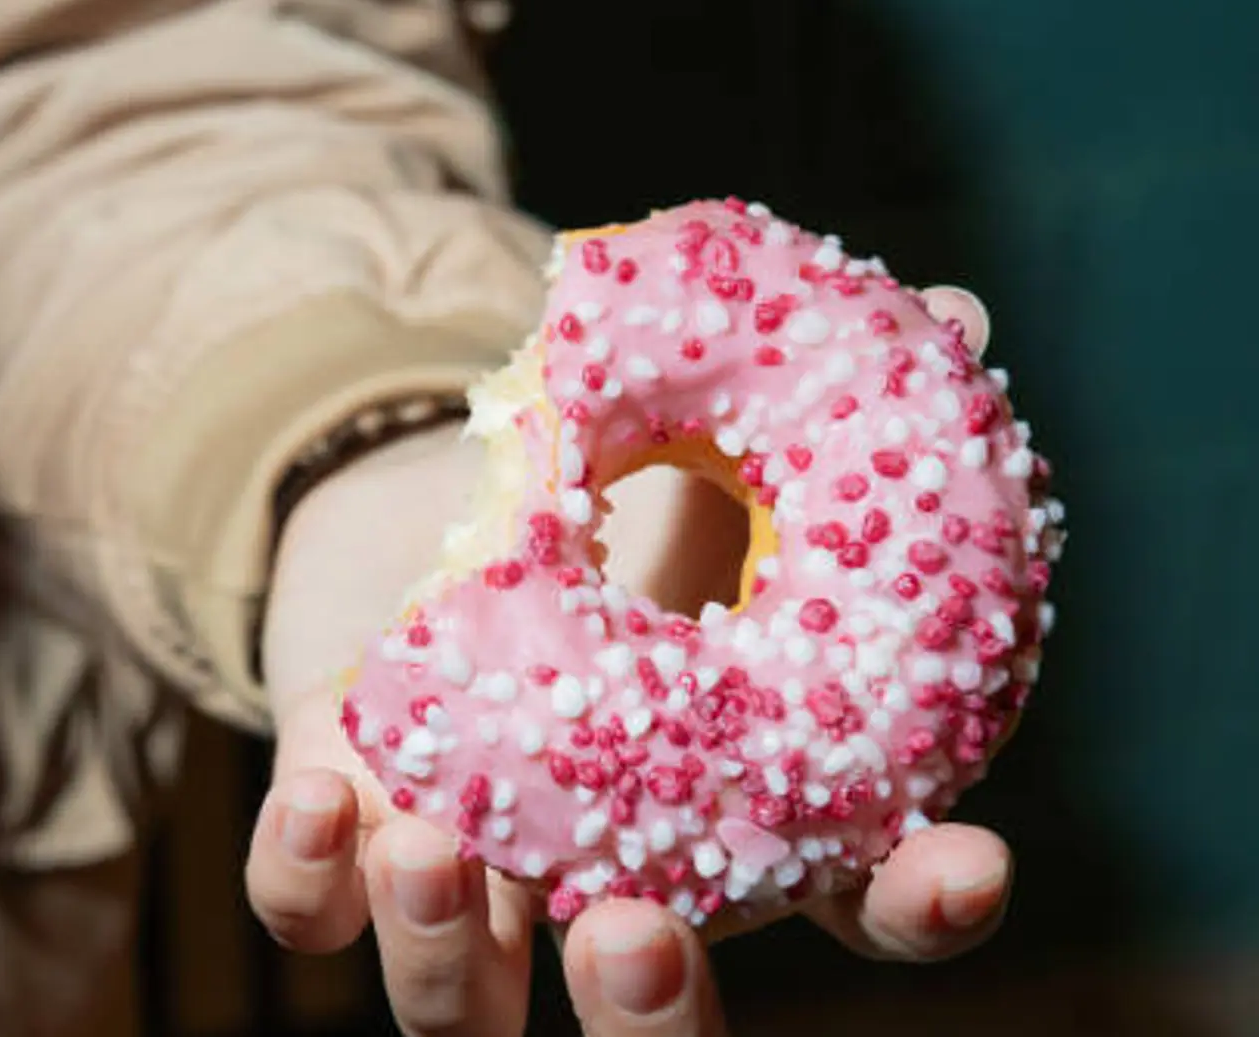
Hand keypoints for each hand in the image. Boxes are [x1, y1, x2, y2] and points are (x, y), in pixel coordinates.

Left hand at [245, 287, 1005, 1034]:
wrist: (421, 505)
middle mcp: (601, 880)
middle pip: (649, 1022)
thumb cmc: (593, 508)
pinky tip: (321, 802)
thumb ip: (801, 434)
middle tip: (640, 938)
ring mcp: (466, 876)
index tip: (962, 862)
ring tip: (437, 853)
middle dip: (655, 1017)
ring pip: (461, 1008)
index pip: (849, 901)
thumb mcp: (696, 476)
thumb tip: (951, 307)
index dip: (913, 901)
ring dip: (447, 954)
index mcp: (725, 811)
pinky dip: (310, 878)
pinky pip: (309, 916)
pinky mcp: (346, 838)